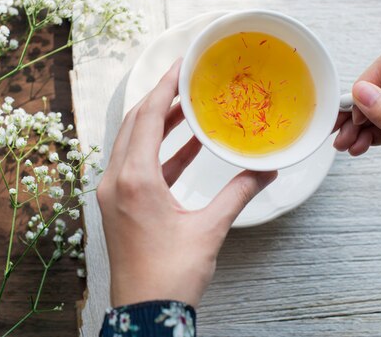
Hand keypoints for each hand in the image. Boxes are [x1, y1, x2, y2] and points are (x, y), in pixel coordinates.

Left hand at [96, 60, 276, 306]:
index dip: (165, 88)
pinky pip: (139, 167)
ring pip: (135, 144)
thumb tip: (266, 171)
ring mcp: (114, 194)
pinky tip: (189, 147)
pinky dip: (162, 154)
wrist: (146, 313)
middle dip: (161, 100)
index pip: (148, 117)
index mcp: (134, 180)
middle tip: (187, 83)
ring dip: (162, 126)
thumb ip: (239, 193)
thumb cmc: (170, 275)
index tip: (181, 67)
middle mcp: (117, 181)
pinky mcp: (120, 206)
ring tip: (191, 109)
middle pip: (136, 124)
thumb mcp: (209, 229)